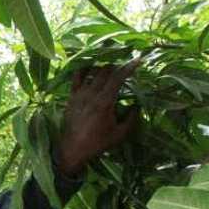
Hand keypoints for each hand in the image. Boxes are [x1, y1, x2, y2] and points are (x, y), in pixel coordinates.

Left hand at [55, 61, 140, 176]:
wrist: (73, 149)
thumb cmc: (98, 143)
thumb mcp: (120, 134)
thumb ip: (131, 118)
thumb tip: (137, 104)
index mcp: (105, 102)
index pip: (118, 78)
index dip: (128, 67)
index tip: (138, 59)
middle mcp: (91, 95)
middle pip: (105, 71)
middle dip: (117, 65)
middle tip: (125, 65)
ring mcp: (79, 94)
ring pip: (92, 72)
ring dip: (103, 66)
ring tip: (111, 66)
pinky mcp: (71, 97)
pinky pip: (76, 77)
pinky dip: (84, 69)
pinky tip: (90, 67)